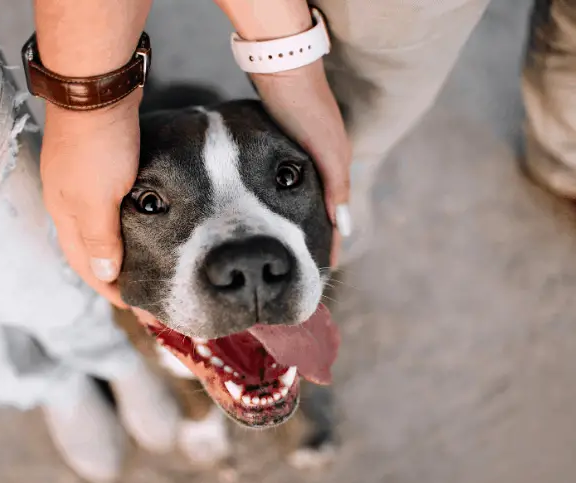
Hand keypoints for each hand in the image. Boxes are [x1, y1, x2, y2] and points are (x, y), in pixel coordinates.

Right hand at [40, 91, 142, 306]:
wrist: (96, 87)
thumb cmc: (97, 145)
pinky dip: (124, 222)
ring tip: (142, 263)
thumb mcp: (97, 199)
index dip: (107, 288)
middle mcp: (69, 200)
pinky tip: (141, 222)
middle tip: (140, 289)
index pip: (83, 264)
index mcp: (65, 214)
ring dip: (117, 249)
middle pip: (88, 249)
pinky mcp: (99, 162)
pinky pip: (110, 204)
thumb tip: (104, 275)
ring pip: (100, 226)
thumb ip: (99, 239)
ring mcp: (82, 179)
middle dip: (110, 274)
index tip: (134, 305)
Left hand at [251, 61, 351, 266]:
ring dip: (306, 225)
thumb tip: (342, 227)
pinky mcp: (291, 148)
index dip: (332, 245)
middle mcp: (326, 164)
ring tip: (294, 249)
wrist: (283, 69)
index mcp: (338, 167)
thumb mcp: (325, 150)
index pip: (336, 218)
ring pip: (309, 202)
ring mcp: (309, 156)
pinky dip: (292, 205)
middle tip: (308, 269)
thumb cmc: (305, 109)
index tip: (325, 273)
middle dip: (319, 241)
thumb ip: (336, 187)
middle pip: (325, 213)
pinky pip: (294, 187)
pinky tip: (280, 212)